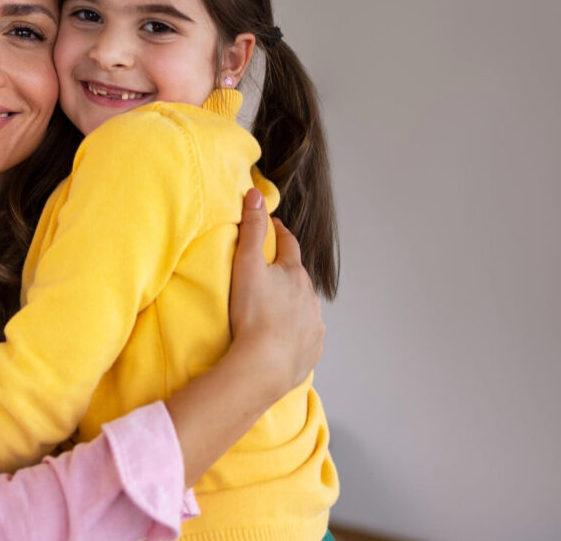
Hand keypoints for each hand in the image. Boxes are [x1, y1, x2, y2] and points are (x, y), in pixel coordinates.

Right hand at [228, 188, 323, 402]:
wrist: (264, 365)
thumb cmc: (253, 314)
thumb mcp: (246, 265)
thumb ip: (251, 229)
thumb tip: (255, 194)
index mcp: (294, 274)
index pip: (289, 245)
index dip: (279, 233)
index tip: (273, 227)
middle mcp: (310, 297)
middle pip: (298, 277)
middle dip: (286, 271)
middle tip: (268, 272)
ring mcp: (313, 325)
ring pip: (304, 306)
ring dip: (292, 303)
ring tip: (274, 309)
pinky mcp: (312, 350)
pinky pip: (305, 335)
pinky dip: (295, 332)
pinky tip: (283, 337)